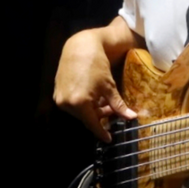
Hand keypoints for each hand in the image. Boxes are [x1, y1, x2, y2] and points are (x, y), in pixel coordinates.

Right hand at [54, 26, 136, 142]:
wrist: (80, 48)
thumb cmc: (97, 66)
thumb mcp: (109, 86)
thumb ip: (118, 105)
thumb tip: (131, 117)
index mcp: (80, 103)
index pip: (92, 124)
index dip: (101, 132)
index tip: (109, 139)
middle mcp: (67, 104)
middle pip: (86, 118)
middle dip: (99, 116)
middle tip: (112, 110)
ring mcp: (60, 99)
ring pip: (79, 112)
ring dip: (91, 109)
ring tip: (103, 100)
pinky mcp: (57, 93)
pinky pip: (72, 105)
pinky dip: (83, 104)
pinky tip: (92, 95)